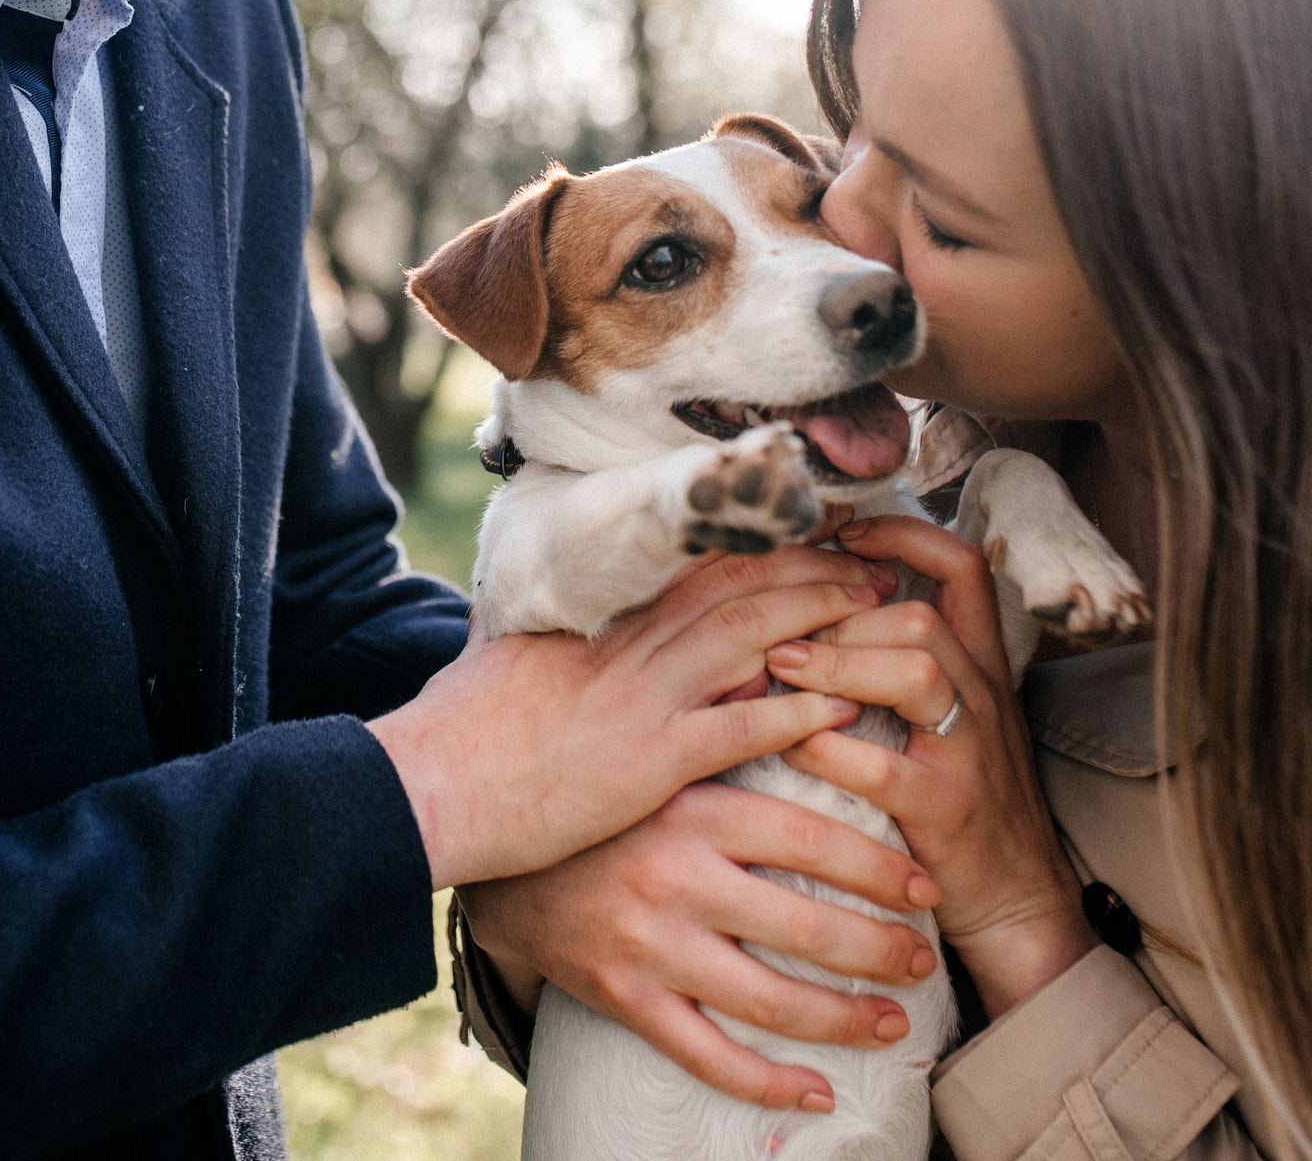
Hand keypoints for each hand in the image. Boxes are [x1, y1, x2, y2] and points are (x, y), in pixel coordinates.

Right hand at [370, 546, 889, 890]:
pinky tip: (843, 702)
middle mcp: (630, 646)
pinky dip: (796, 710)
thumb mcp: (507, 655)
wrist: (431, 780)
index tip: (813, 532)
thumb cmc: (463, 727)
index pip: (695, 562)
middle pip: (740, 585)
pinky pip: (740, 725)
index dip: (763, 542)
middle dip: (815, 568)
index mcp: (601, 619)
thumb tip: (543, 598)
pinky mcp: (651, 760)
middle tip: (874, 559)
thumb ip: (545, 626)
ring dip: (824, 617)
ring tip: (880, 608)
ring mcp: (643, 698)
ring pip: (753, 637)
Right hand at [458, 776, 942, 1113]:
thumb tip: (829, 695)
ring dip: (844, 1020)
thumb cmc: (605, 801)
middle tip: (925, 958)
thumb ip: (736, 731)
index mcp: (691, 808)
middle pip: (802, 926)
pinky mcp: (623, 996)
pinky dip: (767, 1083)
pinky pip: (705, 1056)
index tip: (926, 886)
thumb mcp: (664, 756)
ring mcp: (647, 943)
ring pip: (766, 1000)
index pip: (809, 839)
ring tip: (896, 1024)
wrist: (502, 857)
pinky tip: (819, 1095)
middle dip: (879, 950)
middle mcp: (673, 877)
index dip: (878, 868)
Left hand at [762, 515, 1094, 1017]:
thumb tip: (822, 597)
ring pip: (915, 670)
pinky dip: (826, 748)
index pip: (962, 567)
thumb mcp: (945, 713)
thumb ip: (898, 656)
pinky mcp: (946, 810)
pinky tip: (787, 744)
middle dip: (843, 610)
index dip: (903, 536)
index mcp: (979, 663)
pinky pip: (883, 765)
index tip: (841, 533)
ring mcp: (969, 752)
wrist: (1016, 900)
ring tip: (779, 667)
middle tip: (781, 623)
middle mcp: (982, 696)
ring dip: (835, 662)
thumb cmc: (960, 796)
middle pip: (922, 614)